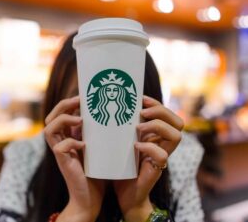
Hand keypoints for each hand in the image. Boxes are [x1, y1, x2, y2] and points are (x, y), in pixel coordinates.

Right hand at [44, 96, 104, 221]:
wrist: (90, 196)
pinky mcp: (62, 162)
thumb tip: (108, 114)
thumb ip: (96, 133)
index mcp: (68, 136)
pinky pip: (59, 147)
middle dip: (63, 106)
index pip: (60, 114)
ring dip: (64, 120)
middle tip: (79, 101)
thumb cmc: (97, 171)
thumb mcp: (97, 147)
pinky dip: (71, 142)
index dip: (69, 103)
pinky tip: (84, 145)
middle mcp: (61, 142)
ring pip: (48, 128)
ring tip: (80, 120)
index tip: (84, 97)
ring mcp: (60, 152)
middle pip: (50, 117)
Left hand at [113, 95, 183, 221]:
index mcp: (155, 135)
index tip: (140, 99)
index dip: (156, 104)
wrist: (125, 192)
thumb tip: (114, 107)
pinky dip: (149, 147)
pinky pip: (162, 155)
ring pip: (177, 136)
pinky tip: (135, 146)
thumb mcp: (122, 142)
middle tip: (142, 113)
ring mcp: (161, 156)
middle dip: (161, 111)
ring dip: (157, 127)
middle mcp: (162, 144)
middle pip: (178, 122)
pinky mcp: (157, 170)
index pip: (166, 114)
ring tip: (138, 127)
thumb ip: (125, 128)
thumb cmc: (121, 165)